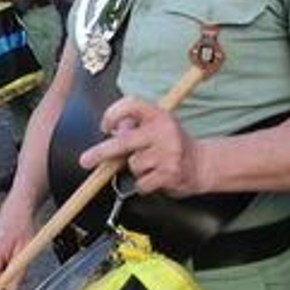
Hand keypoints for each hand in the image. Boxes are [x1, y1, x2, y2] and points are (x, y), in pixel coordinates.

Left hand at [83, 97, 207, 196]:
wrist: (203, 164)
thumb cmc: (174, 144)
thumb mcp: (157, 126)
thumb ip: (135, 125)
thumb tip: (114, 131)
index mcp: (160, 114)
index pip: (131, 104)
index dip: (113, 114)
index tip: (105, 126)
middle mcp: (165, 131)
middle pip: (124, 141)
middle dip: (101, 152)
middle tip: (86, 160)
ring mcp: (168, 153)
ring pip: (133, 165)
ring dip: (136, 169)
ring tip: (152, 165)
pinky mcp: (169, 173)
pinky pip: (141, 183)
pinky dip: (144, 184)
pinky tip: (157, 177)